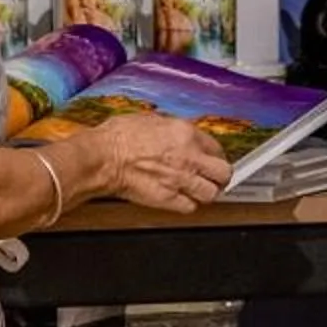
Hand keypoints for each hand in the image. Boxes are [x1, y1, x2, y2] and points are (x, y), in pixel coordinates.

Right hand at [90, 115, 227, 213]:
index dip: (215, 155)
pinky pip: (190, 207)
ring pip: (212, 193)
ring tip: (201, 190)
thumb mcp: (150, 120)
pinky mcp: (168, 198)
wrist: (102, 158)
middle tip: (215, 177)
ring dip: (208, 192)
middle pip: (223, 172)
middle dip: (221, 176)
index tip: (212, 159)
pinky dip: (188, 205)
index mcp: (185, 133)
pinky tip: (183, 199)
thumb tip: (179, 134)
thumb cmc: (117, 137)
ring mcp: (180, 179)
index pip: (216, 147)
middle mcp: (188, 157)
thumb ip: (171, 129)